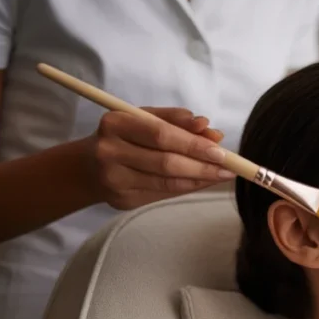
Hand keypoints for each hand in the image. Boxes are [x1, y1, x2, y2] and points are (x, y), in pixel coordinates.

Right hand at [85, 107, 233, 210]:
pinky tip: (203, 182)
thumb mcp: (145, 119)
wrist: (88, 168)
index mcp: (116, 122)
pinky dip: (187, 187)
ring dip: (199, 179)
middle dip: (202, 165)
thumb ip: (176, 121)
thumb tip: (208, 127)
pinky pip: (163, 193)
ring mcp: (114, 178)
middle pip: (165, 161)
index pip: (161, 134)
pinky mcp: (121, 199)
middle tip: (229, 167)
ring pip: (167, 181)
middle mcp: (110, 151)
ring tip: (222, 175)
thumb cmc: (125, 136)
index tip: (220, 149)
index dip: (193, 143)